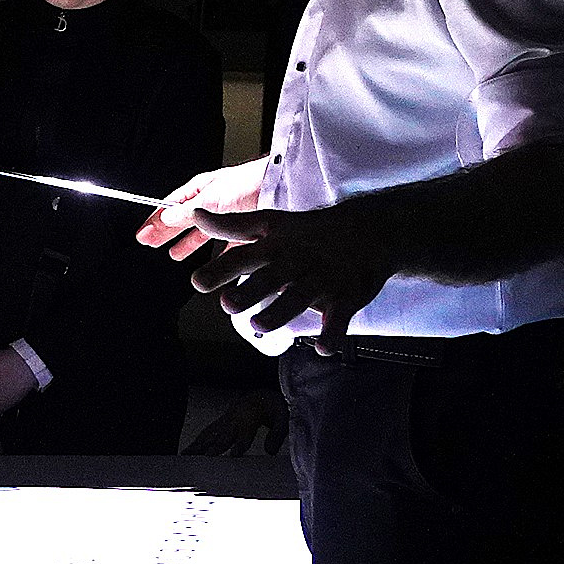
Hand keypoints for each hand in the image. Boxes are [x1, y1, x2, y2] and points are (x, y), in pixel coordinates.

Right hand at [138, 157, 272, 261]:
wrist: (282, 186)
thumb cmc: (246, 184)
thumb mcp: (210, 199)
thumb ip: (187, 212)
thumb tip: (164, 218)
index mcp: (199, 189)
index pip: (170, 207)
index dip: (154, 221)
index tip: (142, 234)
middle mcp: (212, 203)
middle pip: (183, 221)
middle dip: (166, 232)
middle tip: (150, 244)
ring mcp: (228, 216)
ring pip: (202, 233)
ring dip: (188, 244)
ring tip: (176, 255)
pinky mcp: (246, 230)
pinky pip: (226, 245)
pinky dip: (218, 256)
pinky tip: (214, 265)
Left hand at [182, 204, 396, 344]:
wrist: (369, 231)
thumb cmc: (310, 232)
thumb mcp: (271, 223)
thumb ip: (232, 226)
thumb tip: (194, 216)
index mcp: (275, 246)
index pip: (243, 256)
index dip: (220, 269)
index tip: (198, 282)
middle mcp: (296, 262)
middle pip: (269, 278)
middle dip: (248, 292)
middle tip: (229, 304)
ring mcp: (322, 279)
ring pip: (299, 299)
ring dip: (279, 314)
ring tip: (260, 324)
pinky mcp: (348, 296)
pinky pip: (340, 318)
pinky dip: (332, 334)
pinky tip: (322, 347)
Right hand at [184, 386, 290, 457]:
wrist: (261, 396)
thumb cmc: (273, 407)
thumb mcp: (283, 417)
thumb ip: (277, 434)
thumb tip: (269, 451)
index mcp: (250, 418)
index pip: (245, 434)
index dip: (240, 444)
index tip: (233, 455)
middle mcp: (235, 420)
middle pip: (222, 435)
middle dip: (212, 446)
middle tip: (202, 458)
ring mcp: (226, 420)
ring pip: (210, 433)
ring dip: (198, 444)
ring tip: (186, 455)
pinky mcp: (221, 422)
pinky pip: (207, 432)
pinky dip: (197, 441)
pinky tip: (189, 449)